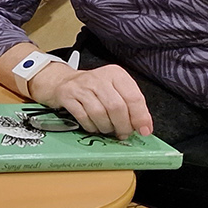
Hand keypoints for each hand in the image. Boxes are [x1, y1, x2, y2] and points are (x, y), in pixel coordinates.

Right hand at [31, 62, 152, 137]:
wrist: (63, 82)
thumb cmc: (94, 89)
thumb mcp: (115, 90)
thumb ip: (130, 105)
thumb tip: (142, 126)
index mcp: (115, 74)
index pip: (133, 97)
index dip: (140, 117)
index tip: (143, 130)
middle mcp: (99, 78)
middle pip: (116, 107)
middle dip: (122, 125)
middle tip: (123, 132)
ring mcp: (81, 86)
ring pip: (99, 113)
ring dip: (106, 127)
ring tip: (108, 128)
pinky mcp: (67, 96)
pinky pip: (83, 117)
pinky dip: (91, 126)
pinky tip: (94, 126)